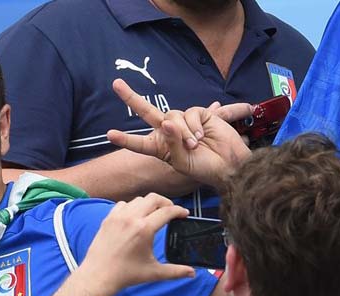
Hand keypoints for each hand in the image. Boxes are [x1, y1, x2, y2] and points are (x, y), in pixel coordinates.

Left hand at [77, 193, 195, 295]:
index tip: (184, 214)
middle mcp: (131, 218)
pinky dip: (132, 206)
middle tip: (171, 211)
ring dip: (149, 204)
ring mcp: (117, 217)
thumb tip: (193, 273)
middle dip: (166, 202)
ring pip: (138, 200)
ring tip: (154, 213)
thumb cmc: (126, 275)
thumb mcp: (154, 273)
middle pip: (153, 198)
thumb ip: (176, 271)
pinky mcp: (107, 219)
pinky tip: (135, 216)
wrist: (99, 275)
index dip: (179, 211)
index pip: (167, 211)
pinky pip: (122, 204)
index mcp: (144, 229)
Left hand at [107, 79, 251, 187]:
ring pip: (172, 116)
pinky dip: (193, 125)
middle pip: (147, 111)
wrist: (228, 164)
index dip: (125, 139)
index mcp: (160, 147)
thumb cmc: (202, 168)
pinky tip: (201, 135)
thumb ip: (171, 144)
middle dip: (131, 97)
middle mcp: (168, 132)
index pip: (139, 143)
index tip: (110, 134)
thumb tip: (167, 123)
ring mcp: (182, 121)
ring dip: (182, 131)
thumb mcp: (181, 162)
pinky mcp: (198, 114)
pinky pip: (189, 113)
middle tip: (116, 83)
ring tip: (194, 144)